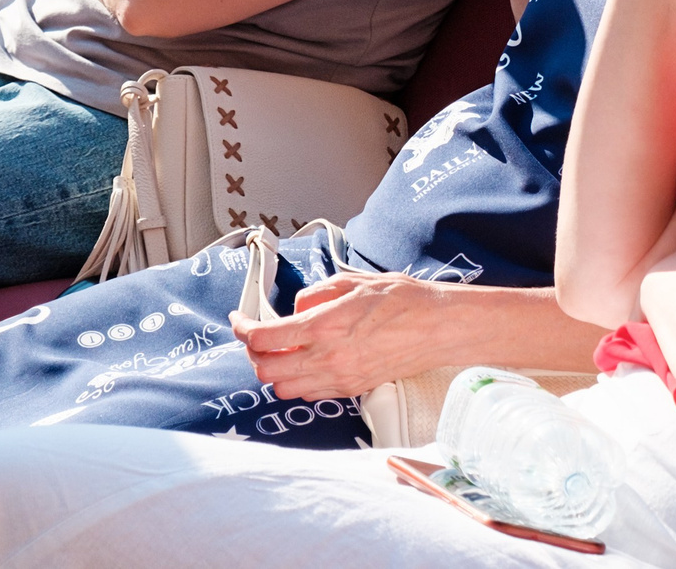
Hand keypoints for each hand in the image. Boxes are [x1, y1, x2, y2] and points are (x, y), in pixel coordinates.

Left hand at [228, 269, 462, 399]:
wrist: (438, 327)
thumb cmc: (403, 299)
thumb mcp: (353, 281)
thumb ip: (316, 293)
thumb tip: (297, 308)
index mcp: (323, 325)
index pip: (263, 337)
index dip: (242, 329)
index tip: (238, 320)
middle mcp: (326, 357)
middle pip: (265, 370)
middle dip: (252, 353)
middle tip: (256, 336)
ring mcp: (338, 378)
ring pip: (283, 388)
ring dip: (273, 371)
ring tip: (280, 352)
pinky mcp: (351, 389)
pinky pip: (309, 394)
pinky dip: (297, 382)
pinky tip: (306, 363)